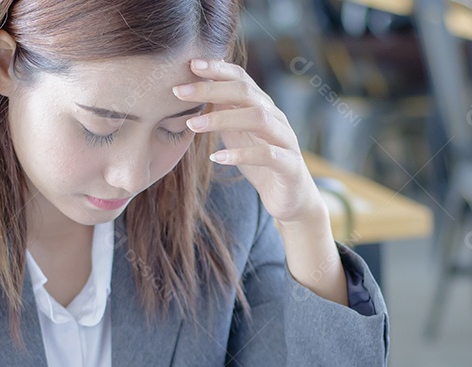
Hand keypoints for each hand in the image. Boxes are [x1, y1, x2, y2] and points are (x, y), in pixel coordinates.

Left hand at [175, 59, 325, 226]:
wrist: (292, 197)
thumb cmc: (262, 164)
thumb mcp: (239, 135)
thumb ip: (224, 114)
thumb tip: (199, 91)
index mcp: (263, 107)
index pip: (241, 78)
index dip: (217, 68)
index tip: (190, 64)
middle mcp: (276, 118)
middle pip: (246, 92)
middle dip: (211, 89)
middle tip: (179, 91)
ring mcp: (285, 140)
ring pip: (258, 118)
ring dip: (222, 119)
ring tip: (192, 125)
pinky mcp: (289, 165)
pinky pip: (267, 155)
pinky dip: (240, 155)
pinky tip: (217, 158)